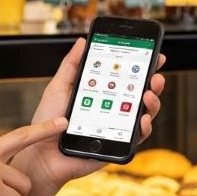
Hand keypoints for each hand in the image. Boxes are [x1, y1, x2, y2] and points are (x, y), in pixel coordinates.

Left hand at [14, 38, 165, 190]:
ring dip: (152, 102)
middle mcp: (112, 109)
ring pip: (144, 113)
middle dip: (153, 82)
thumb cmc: (48, 122)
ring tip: (148, 94)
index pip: (125, 77)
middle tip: (155, 75)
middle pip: (140, 93)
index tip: (154, 54)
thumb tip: (82, 41)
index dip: (141, 66)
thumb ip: (71, 65)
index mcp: (101, 94)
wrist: (41, 153)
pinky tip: (142, 119)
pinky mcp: (117, 144)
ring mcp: (117, 126)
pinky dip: (144, 127)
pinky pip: (137, 137)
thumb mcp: (58, 88)